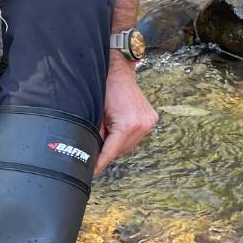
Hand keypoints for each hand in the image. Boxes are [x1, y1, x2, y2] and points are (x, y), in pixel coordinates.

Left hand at [94, 60, 157, 175]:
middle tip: (95, 149)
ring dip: (118, 144)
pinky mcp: (151, 118)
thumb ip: (96, 134)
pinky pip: (135, 136)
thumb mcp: (95, 114)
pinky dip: (126, 136)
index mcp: (127, 124)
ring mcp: (148, 121)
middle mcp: (141, 124)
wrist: (119, 71)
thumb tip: (92, 152)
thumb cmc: (105, 89)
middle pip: (121, 150)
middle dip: (108, 151)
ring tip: (107, 133)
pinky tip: (118, 128)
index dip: (101, 162)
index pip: (111, 151)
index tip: (92, 171)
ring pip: (129, 144)